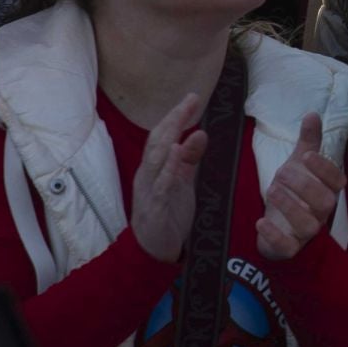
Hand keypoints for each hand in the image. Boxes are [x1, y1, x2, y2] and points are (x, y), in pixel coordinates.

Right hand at [129, 94, 206, 263]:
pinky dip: (168, 169)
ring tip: (181, 122)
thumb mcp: (182, 181)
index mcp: (154, 167)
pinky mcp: (155, 208)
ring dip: (168, 140)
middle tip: (190, 101)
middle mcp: (147, 175)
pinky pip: (161, 186)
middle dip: (173, 120)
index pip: (162, 135)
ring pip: (154, 161)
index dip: (175, 116)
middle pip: (157, 142)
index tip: (192, 97)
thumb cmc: (168, 211)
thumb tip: (200, 132)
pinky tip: (176, 155)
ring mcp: (149, 191)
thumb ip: (190, 158)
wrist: (153, 249)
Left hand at [255, 113, 344, 261]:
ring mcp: (307, 231)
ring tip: (272, 190)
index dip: (324, 169)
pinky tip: (260, 221)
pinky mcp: (290, 247)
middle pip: (325, 202)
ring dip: (290, 207)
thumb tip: (312, 114)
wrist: (278, 224)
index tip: (306, 156)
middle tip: (281, 172)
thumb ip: (308, 142)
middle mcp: (322, 212)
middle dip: (303, 185)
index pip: (337, 180)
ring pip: (308, 225)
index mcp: (327, 190)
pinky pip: (288, 247)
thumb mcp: (299, 165)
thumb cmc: (294, 190)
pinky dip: (275, 235)